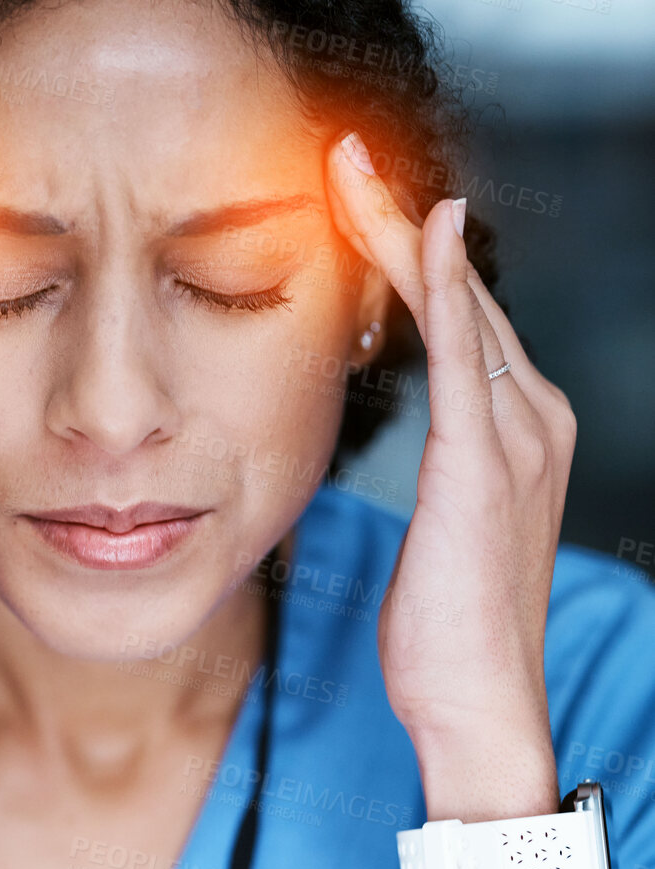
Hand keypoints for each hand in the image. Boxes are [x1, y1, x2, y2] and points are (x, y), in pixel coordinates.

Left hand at [327, 133, 576, 827]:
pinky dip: (444, 287)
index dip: (407, 260)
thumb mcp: (438, 534)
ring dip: (404, 236)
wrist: (474, 699)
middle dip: (399, 227)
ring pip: (460, 307)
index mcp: (516, 434)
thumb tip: (409, 451)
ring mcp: (517, 436)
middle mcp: (531, 419)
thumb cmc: (444, 630)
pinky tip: (423, 232)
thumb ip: (436, 475)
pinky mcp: (484, 461)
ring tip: (351, 176)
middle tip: (343, 163)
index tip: (352, 208)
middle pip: (462, 298)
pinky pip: (465, 353)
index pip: (460, 323)